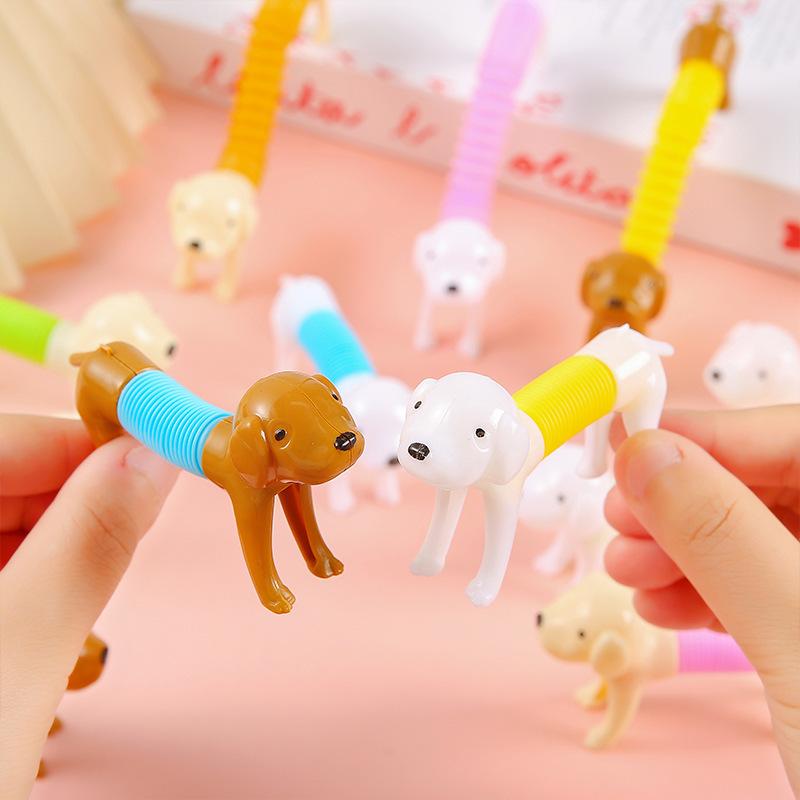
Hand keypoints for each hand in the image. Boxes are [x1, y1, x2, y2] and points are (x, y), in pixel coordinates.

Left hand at [0, 415, 177, 798]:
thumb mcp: (19, 655)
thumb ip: (89, 544)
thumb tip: (154, 458)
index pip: (3, 438)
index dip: (85, 441)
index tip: (165, 452)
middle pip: (4, 475)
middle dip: (76, 494)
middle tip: (140, 525)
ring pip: (4, 519)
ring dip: (59, 539)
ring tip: (80, 590)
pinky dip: (34, 573)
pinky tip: (48, 612)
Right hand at [604, 407, 799, 794]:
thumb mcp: (799, 640)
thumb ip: (722, 535)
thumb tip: (646, 451)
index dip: (716, 434)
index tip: (633, 442)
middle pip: (775, 486)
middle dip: (688, 498)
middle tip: (619, 515)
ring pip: (760, 539)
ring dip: (682, 548)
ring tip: (625, 568)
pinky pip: (759, 591)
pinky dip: (702, 591)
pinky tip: (657, 603)